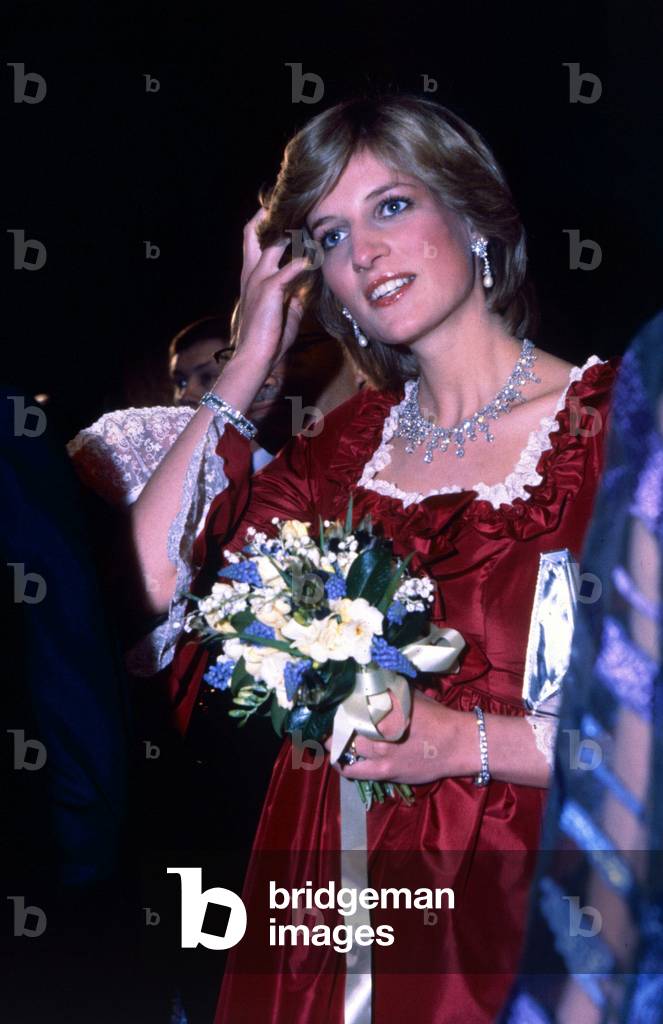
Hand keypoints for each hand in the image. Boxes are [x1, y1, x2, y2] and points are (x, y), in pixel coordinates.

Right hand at [233, 208, 309, 370]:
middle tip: (286, 202)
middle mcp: (251, 273)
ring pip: (273, 244)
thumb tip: (307, 286)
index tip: (280, 211)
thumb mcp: (284, 312)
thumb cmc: (268, 338)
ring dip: (291, 232)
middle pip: (253, 232)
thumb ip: (294, 295)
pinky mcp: (269, 290)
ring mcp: (258, 280)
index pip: (254, 241)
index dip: (264, 224)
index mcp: (252, 277)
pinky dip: (304, 262)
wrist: (255, 358)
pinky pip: (289, 269)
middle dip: (267, 215)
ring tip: (308, 222)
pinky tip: (316, 259)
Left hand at [324, 689, 477, 785]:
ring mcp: (380, 755)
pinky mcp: (384, 773)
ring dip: (334, 744)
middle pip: (342, 727)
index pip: (348, 706)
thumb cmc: (436, 716)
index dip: (335, 706)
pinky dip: (343, 765)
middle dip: (333, 724)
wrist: (457, 744)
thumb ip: (388, 691)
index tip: (330, 705)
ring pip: (343, 750)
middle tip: (329, 722)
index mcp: (384, 709)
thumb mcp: (410, 696)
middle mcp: (378, 733)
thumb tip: (370, 681)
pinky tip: (339, 759)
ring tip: (330, 740)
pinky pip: (353, 771)